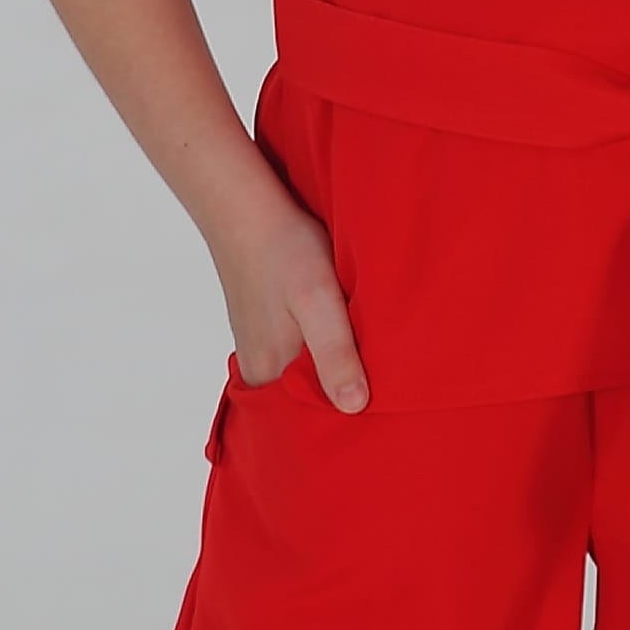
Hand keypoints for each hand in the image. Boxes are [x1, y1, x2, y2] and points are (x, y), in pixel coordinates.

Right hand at [214, 202, 369, 410]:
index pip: (310, 419)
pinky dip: (317, 352)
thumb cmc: (285, 251)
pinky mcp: (263, 330)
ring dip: (330, 373)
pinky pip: (293, 356)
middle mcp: (258, 370)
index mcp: (269, 373)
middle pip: (305, 401)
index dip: (346, 417)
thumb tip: (354, 407)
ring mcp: (258, 349)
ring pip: (301, 377)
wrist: (247, 210)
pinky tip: (336, 335)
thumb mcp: (319, 300)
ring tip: (365, 363)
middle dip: (340, 399)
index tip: (382, 414)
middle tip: (381, 391)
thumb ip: (335, 354)